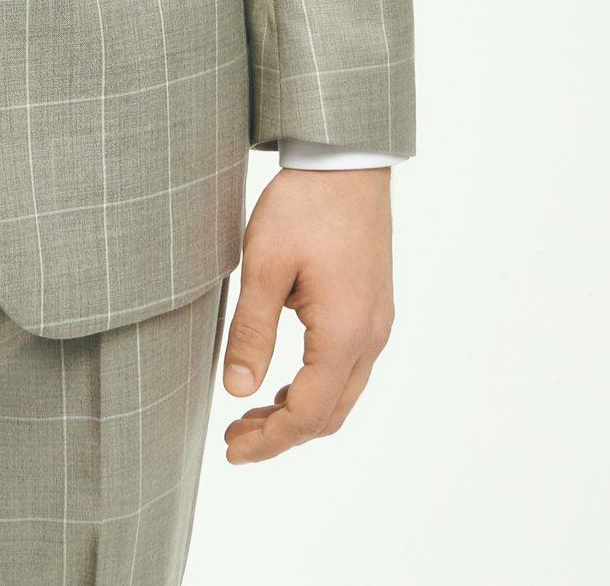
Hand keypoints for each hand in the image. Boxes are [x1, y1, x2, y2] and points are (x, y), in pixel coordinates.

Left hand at [218, 166, 393, 462]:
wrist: (347, 160)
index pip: (309, 414)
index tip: (232, 449)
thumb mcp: (265, 264)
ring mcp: (376, 323)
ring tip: (252, 415)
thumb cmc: (304, 204)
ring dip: (300, 413)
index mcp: (344, 332)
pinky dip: (315, 388)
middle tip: (235, 439)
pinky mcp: (372, 307)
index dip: (271, 441)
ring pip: (341, 394)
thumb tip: (236, 391)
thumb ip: (251, 331)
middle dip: (283, 435)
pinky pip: (348, 368)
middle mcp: (370, 336)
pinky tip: (283, 381)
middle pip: (330, 414)